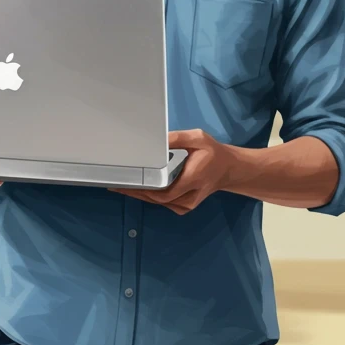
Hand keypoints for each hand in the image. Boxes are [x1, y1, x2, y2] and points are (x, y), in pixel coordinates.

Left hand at [110, 128, 235, 214]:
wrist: (228, 170)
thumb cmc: (212, 153)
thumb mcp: (198, 138)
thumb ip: (178, 138)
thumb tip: (157, 140)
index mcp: (193, 178)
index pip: (165, 190)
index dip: (144, 189)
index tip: (127, 182)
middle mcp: (189, 196)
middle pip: (158, 199)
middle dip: (136, 192)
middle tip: (116, 184)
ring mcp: (187, 204)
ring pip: (159, 203)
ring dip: (140, 195)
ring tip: (121, 187)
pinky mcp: (183, 206)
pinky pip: (163, 203)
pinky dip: (149, 197)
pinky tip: (136, 190)